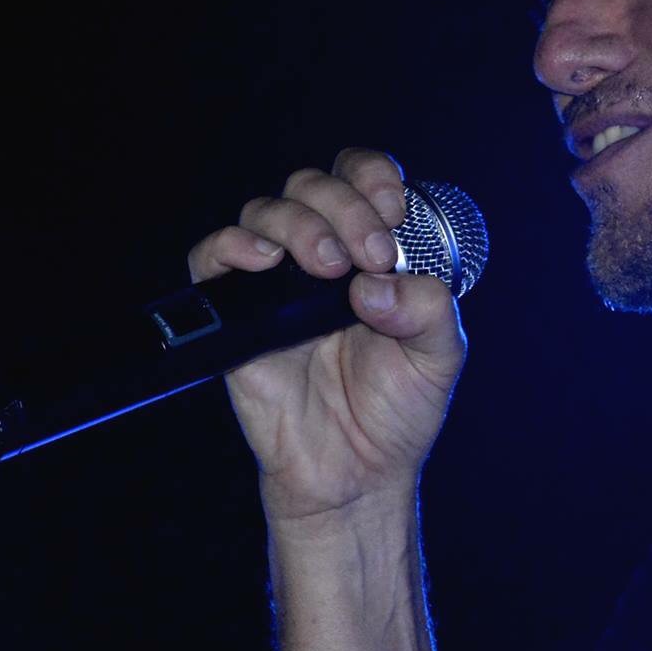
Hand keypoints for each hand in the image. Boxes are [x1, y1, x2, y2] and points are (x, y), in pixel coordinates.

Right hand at [187, 148, 466, 531]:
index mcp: (374, 252)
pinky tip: (263, 260)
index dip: (373, 177)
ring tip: (328, 267)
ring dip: (300, 224)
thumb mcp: (439, 357)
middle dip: (345, 207)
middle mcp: (324, 255)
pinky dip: (231, 245)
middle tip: (370, 255)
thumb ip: (428, 311)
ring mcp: (277, 282)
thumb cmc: (396, 409)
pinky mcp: (237, 314)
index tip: (392, 209)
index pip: (363, 179)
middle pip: (313, 186)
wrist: (354, 473)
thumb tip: (376, 284)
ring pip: (267, 211)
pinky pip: (212, 258)